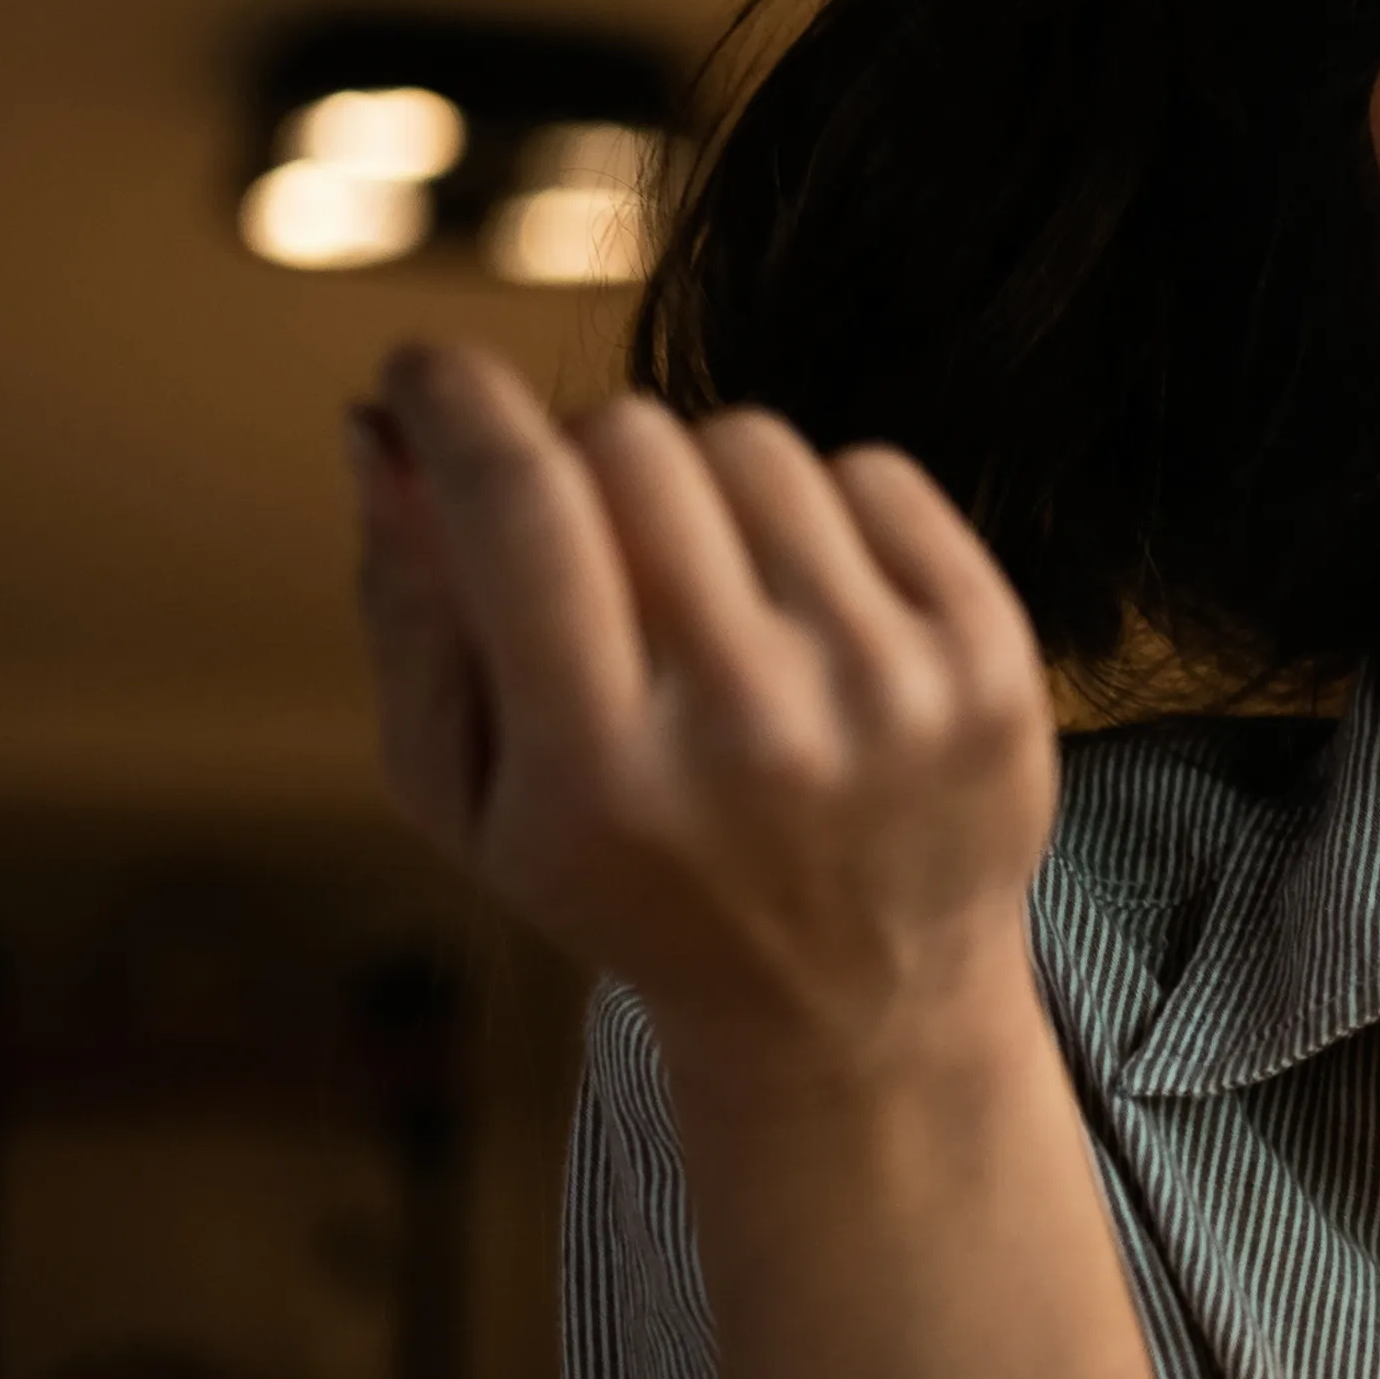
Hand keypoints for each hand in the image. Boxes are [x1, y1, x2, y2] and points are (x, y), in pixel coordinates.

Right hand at [349, 341, 1058, 1075]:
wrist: (861, 1007)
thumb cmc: (635, 888)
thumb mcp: (474, 801)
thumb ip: (412, 618)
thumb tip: (386, 431)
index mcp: (603, 775)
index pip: (519, 506)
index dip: (454, 401)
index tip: (426, 371)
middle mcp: (758, 727)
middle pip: (631, 443)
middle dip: (578, 457)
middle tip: (586, 536)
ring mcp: (891, 692)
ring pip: (754, 442)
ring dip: (703, 487)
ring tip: (710, 596)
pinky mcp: (993, 663)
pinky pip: (874, 472)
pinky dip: (821, 512)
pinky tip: (807, 611)